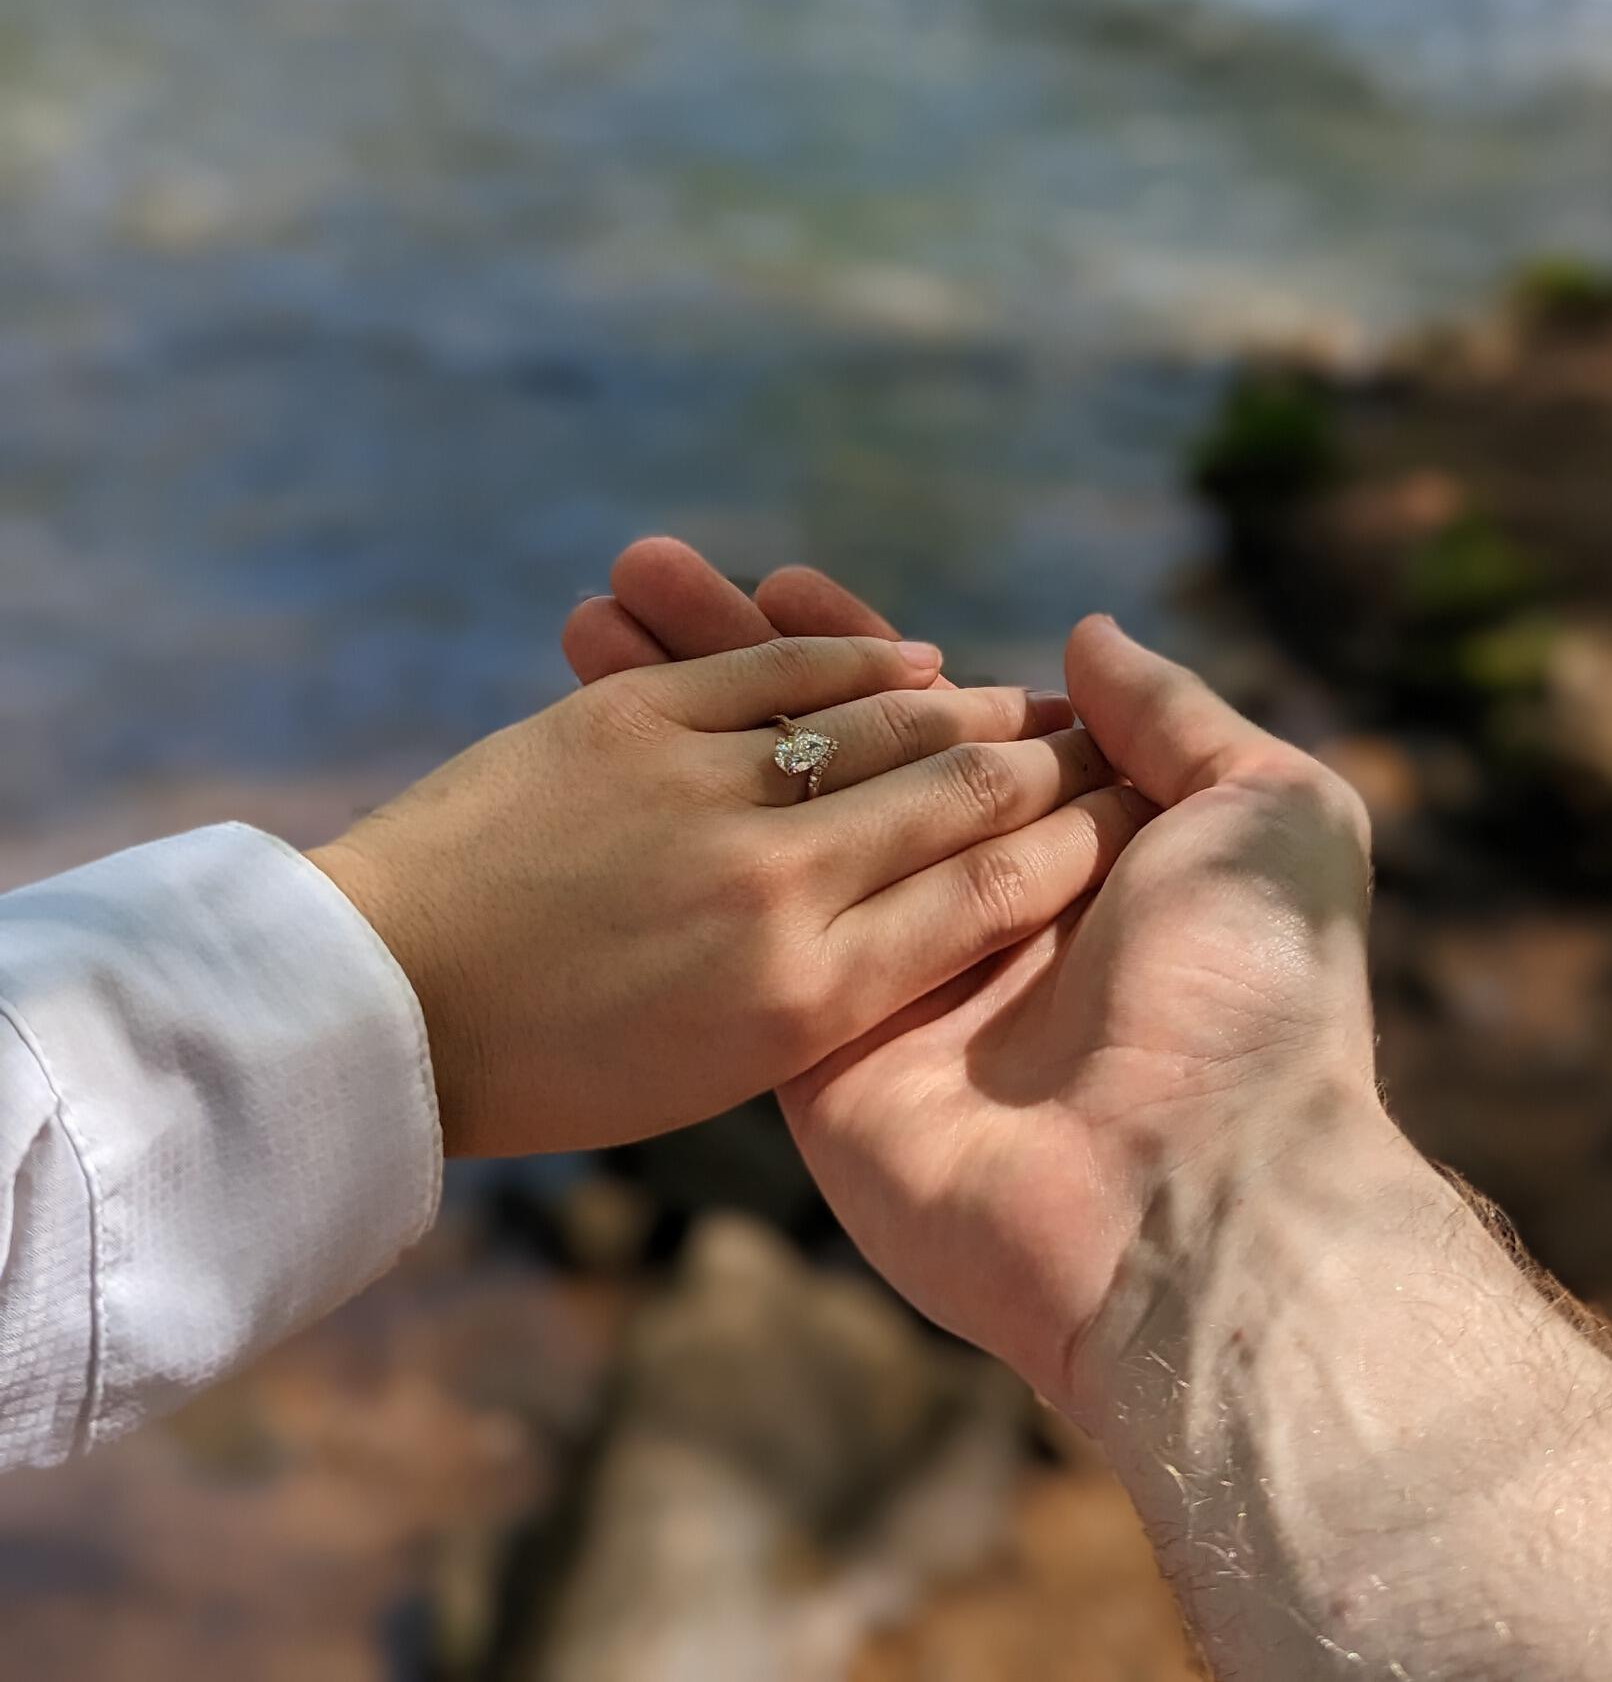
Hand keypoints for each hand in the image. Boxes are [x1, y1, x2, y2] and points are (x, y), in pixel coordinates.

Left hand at [314, 632, 1140, 1157]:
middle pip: (962, 800)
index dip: (1073, 848)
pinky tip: (908, 659)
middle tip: (1096, 747)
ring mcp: (708, 795)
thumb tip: (939, 908)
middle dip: (1046, 768)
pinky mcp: (638, 720)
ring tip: (1016, 702)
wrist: (384, 996)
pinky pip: (784, 668)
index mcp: (806, 1004)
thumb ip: (840, 988)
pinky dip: (855, 655)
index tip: (1120, 819)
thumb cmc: (555, 1058)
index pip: (991, 898)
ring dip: (966, 708)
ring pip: (885, 723)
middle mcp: (779, 894)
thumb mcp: (724, 1064)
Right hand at [567, 543, 1381, 1415]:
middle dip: (740, 656)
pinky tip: (602, 736)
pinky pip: (740, 925)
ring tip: (598, 607)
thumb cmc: (1255, 995)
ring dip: (681, 714)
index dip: (850, 649)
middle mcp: (966, 902)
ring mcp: (885, 974)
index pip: (932, 719)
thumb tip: (1082, 634)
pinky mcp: (818, 1049)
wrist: (1202, 1204)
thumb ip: (1174, 718)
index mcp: (1065, 846)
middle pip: (829, 754)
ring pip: (767, 819)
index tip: (773, 575)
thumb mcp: (1267, 814)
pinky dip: (672, 830)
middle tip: (650, 570)